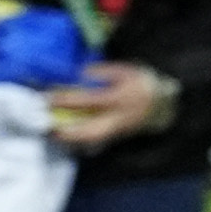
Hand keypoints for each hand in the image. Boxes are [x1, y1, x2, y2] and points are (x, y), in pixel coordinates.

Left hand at [45, 61, 176, 145]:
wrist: (163, 102)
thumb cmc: (142, 82)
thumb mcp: (126, 70)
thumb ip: (104, 71)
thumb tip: (81, 74)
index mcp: (118, 99)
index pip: (88, 101)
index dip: (66, 100)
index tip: (48, 98)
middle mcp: (116, 118)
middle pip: (89, 130)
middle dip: (66, 131)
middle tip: (47, 127)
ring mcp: (117, 129)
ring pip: (91, 139)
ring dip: (71, 138)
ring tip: (54, 133)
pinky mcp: (116, 135)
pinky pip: (95, 140)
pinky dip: (80, 140)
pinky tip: (67, 135)